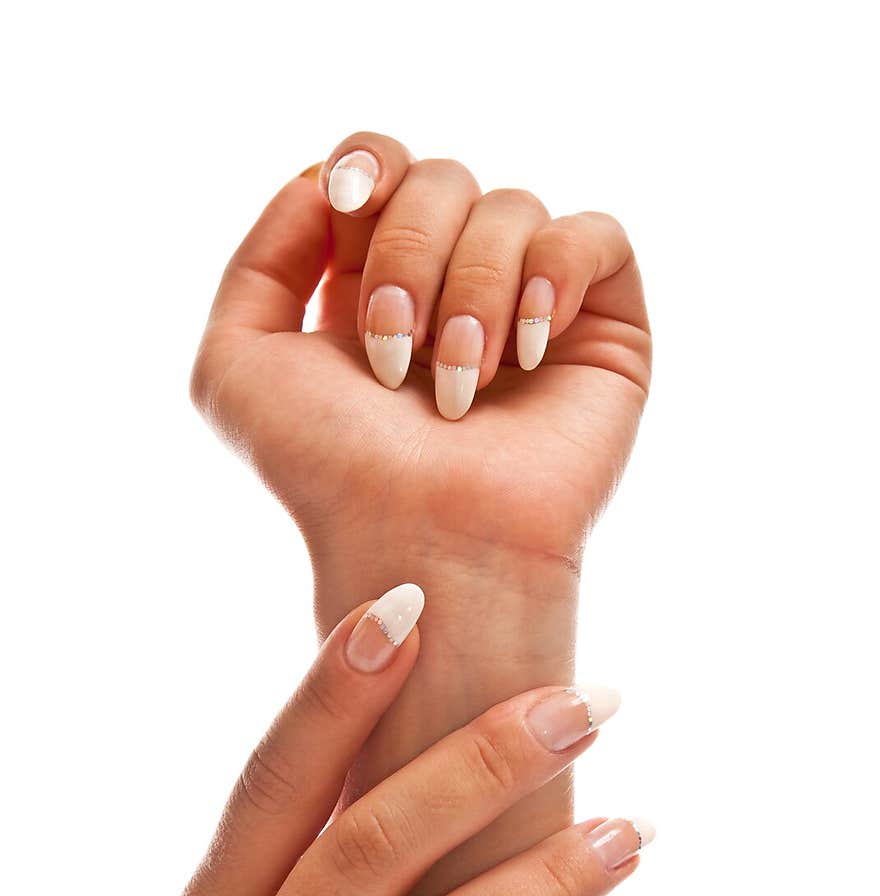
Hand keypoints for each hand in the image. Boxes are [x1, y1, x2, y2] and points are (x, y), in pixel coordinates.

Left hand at [191, 131, 649, 573]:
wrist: (424, 542)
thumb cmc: (331, 472)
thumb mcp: (236, 362)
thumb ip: (258, 258)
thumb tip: (325, 180)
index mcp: (373, 288)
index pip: (379, 168)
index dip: (365, 164)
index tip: (347, 202)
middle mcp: (452, 290)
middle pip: (439, 177)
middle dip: (408, 254)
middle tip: (395, 357)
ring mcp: (529, 308)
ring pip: (510, 207)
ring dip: (472, 293)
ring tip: (460, 389)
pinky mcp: (602, 330)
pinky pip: (595, 234)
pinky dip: (556, 273)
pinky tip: (527, 350)